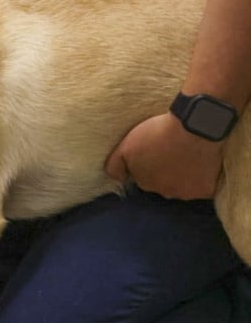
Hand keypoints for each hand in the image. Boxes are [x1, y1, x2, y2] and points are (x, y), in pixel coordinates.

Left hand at [105, 112, 223, 199]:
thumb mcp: (126, 146)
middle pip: (164, 185)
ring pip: (182, 188)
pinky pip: (203, 188)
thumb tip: (117, 179)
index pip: (144, 179)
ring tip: (188, 156)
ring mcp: (185, 194)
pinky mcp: (206, 191)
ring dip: (184, 176)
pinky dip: (202, 179)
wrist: (194, 127)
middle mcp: (164, 194)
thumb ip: (115, 165)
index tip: (156, 151)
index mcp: (145, 184)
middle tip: (172, 152)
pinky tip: (202, 163)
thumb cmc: (159, 134)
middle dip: (166, 173)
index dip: (149, 164)